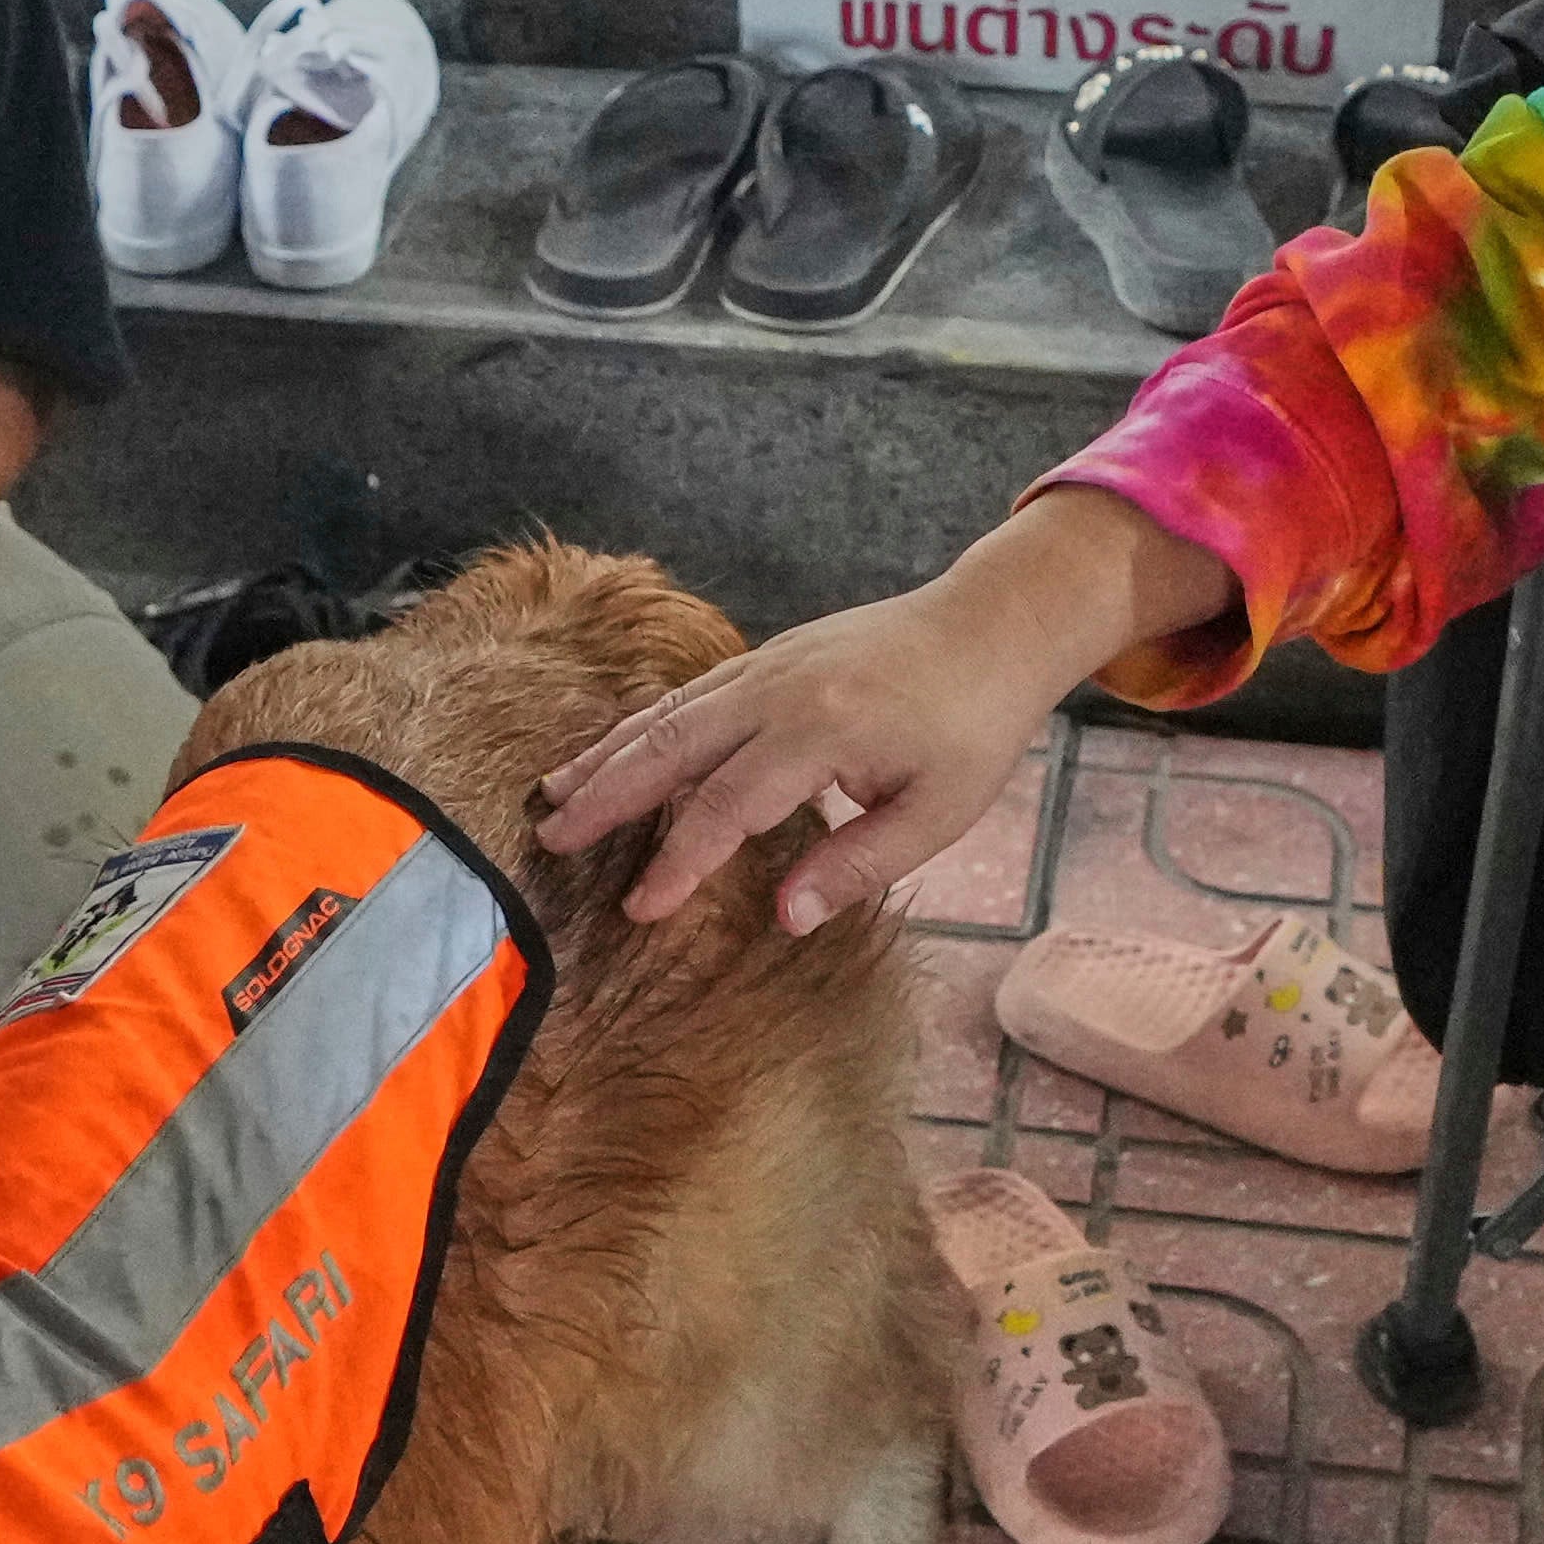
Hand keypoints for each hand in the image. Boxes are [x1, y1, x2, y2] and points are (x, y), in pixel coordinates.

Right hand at [540, 518, 1155, 931]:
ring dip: (609, 755)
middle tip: (549, 838)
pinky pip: (689, 693)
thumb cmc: (974, 726)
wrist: (993, 626)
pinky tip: (614, 750)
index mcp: (820, 732)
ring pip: (668, 713)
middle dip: (606, 797)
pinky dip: (642, 724)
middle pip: (671, 747)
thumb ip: (857, 865)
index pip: (726, 806)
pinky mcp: (769, 657)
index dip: (678, 862)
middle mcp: (778, 691)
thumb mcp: (937, 813)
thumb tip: (784, 917)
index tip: (639, 908)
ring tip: (554, 795)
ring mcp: (768, 666)